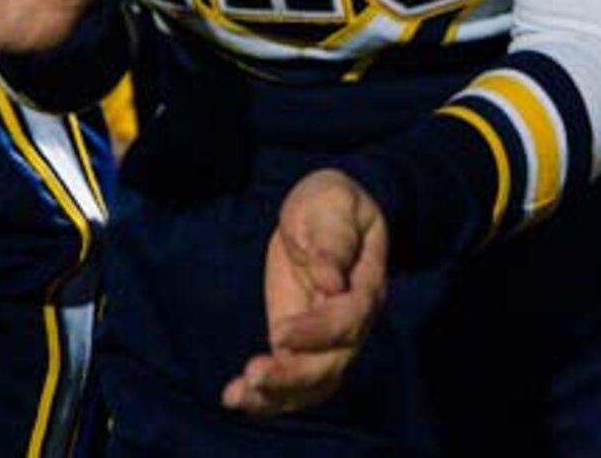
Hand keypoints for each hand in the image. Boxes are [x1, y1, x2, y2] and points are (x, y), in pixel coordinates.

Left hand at [223, 170, 387, 417]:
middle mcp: (353, 321)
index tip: (278, 333)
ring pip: (312, 383)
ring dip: (277, 395)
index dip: (319, 331)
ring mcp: (328, 339)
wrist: (318, 216)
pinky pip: (291, 382)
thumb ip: (333, 238)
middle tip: (253, 374)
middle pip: (332, 363)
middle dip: (294, 376)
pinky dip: (266, 397)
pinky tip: (234, 397)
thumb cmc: (328, 204)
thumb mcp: (331, 203)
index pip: (350, 317)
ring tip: (239, 396)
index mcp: (366, 283)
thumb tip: (331, 280)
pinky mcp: (303, 347)